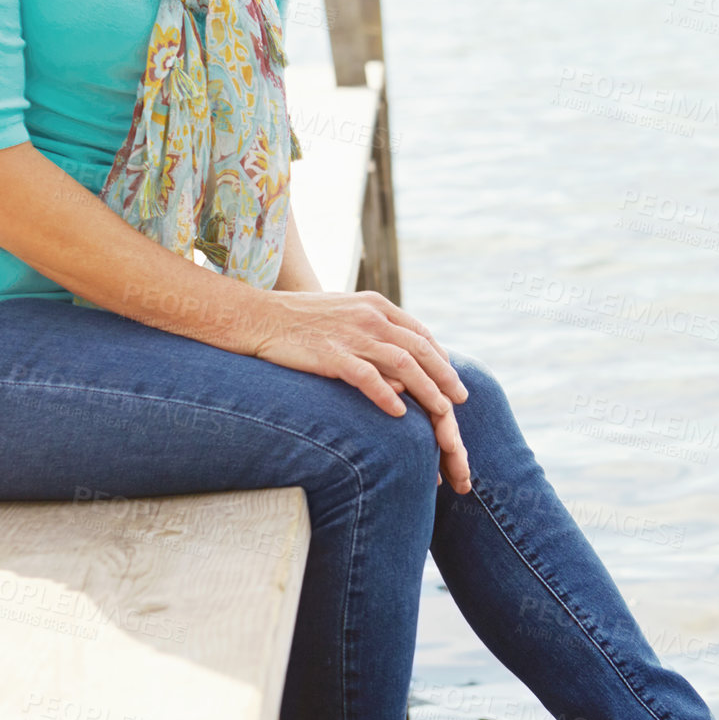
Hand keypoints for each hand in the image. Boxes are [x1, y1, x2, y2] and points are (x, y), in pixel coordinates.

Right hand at [245, 290, 471, 492]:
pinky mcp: (331, 354)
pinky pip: (367, 377)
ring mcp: (351, 335)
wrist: (257, 317)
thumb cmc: (299, 320)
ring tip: (443, 413)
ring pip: (403, 364)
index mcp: (375, 305)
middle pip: (420, 349)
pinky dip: (387, 395)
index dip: (441, 358)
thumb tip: (396, 359)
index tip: (452, 379)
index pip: (420, 333)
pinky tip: (400, 414)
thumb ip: (372, 330)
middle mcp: (370, 317)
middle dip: (444, 376)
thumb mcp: (344, 314)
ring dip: (428, 390)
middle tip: (460, 399)